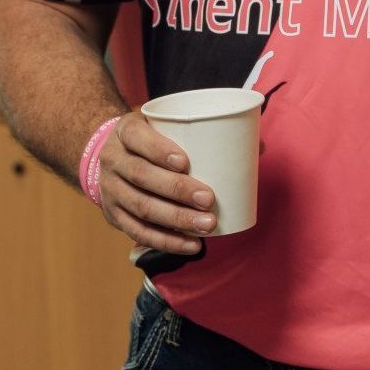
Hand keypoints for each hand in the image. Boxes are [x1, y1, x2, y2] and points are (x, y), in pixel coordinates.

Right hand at [97, 111, 217, 253]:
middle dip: (177, 189)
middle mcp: (113, 159)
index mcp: (126, 131)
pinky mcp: (114, 215)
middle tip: (208, 199)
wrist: (116, 157)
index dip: (158, 150)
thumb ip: (203, 133)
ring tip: (207, 225)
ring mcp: (110, 190)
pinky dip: (167, 241)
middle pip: (141, 176)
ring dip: (176, 219)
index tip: (185, 162)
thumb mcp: (165, 125)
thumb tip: (259, 147)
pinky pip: (139, 232)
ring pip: (141, 207)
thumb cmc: (153, 140)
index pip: (137, 138)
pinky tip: (192, 244)